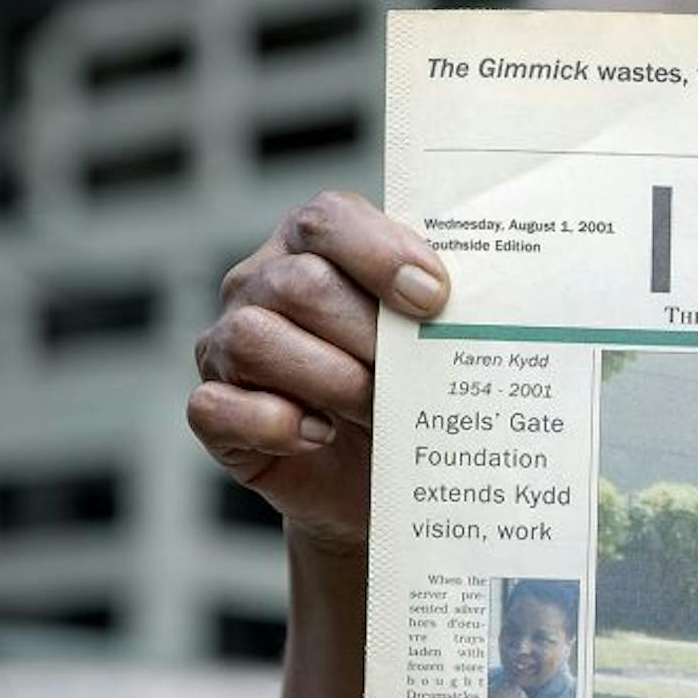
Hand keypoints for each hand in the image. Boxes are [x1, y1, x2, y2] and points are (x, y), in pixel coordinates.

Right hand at [187, 191, 448, 554]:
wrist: (376, 477)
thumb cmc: (405, 391)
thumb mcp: (426, 340)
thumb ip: (438, 308)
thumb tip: (483, 304)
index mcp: (312, 246)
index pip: (328, 219)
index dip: (380, 253)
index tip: (434, 297)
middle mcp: (260, 284)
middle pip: (298, 284)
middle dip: (365, 334)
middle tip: (412, 374)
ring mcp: (225, 346)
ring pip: (253, 338)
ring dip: (327, 378)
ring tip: (374, 409)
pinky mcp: (214, 410)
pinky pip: (217, 406)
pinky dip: (275, 423)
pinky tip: (320, 435)